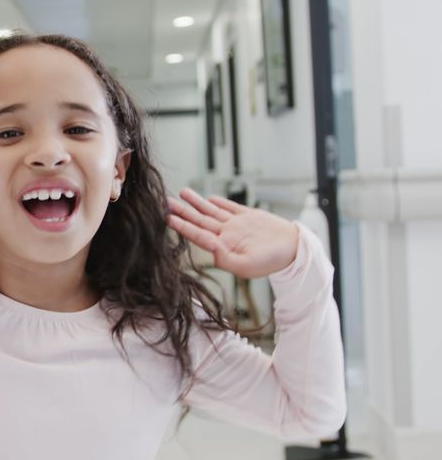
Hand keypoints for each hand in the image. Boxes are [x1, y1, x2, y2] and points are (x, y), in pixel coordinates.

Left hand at [167, 188, 298, 278]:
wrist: (295, 251)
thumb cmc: (272, 262)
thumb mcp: (247, 266)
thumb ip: (225, 258)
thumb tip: (208, 246)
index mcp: (223, 246)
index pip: (198, 234)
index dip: (182, 225)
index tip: (168, 217)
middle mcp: (227, 235)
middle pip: (200, 220)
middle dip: (182, 211)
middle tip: (165, 201)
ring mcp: (237, 225)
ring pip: (211, 211)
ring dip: (196, 202)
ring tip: (182, 193)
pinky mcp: (249, 217)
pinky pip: (230, 208)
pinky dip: (219, 202)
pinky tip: (208, 199)